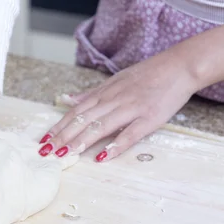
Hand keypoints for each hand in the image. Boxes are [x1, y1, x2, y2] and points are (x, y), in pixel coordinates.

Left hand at [39, 20, 223, 161]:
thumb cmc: (148, 75)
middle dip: (63, 136)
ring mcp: (131, 109)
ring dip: (82, 141)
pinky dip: (117, 145)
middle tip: (47, 152)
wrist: (180, 66)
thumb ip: (91, 94)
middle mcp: (114, 100)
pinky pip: (131, 133)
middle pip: (83, 120)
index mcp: (105, 93)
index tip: (44, 140)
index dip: (59, 126)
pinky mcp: (150, 118)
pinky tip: (103, 157)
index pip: (76, 112)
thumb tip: (67, 100)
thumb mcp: (115, 80)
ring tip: (66, 154)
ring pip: (101, 126)